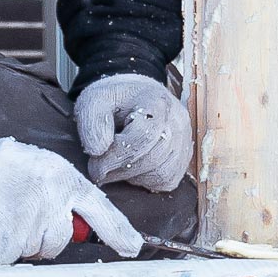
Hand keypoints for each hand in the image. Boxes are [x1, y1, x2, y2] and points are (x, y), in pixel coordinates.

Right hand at [0, 135, 141, 264]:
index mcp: (65, 183)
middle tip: (24, 213)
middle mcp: (51, 207)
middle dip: (44, 235)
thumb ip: (65, 194)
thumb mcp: (46, 168)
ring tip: (3, 211)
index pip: (102, 211)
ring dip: (18, 238)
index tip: (133, 248)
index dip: (119, 232)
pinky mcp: (1, 244)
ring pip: (31, 250)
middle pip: (59, 242)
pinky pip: (5, 255)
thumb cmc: (4, 166)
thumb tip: (73, 227)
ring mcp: (26, 228)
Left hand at [74, 72, 192, 192]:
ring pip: (162, 173)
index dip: (115, 155)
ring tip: (116, 166)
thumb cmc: (114, 101)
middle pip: (153, 158)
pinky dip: (147, 180)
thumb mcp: (94, 101)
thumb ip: (92, 122)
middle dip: (120, 169)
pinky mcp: (185, 156)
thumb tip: (98, 150)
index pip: (142, 137)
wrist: (135, 96)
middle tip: (100, 168)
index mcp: (156, 102)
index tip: (94, 160)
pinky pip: (168, 179)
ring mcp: (185, 139)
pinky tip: (134, 168)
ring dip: (133, 176)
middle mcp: (177, 120)